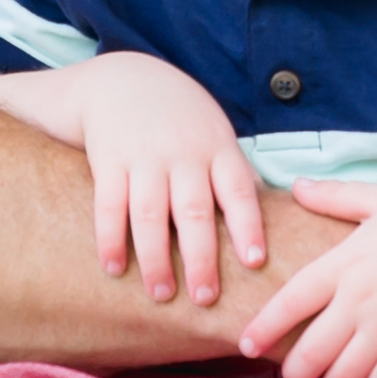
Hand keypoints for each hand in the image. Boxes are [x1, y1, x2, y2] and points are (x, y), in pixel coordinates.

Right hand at [42, 56, 262, 305]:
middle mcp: (182, 153)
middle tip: (205, 298)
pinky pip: (108, 204)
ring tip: (161, 293)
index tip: (255, 262)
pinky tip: (114, 268)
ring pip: (149, 213)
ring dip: (155, 258)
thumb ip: (234, 175)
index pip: (238, 190)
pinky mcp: (108, 160)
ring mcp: (144, 156)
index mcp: (217, 147)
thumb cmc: (181, 118)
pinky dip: (110, 238)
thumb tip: (268, 224)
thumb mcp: (215, 133)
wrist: (122, 79)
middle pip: (194, 211)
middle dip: (201, 257)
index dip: (248, 226)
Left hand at [246, 180, 376, 377]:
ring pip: (341, 377)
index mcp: (346, 262)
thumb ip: (337, 196)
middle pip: (309, 352)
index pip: (290, 302)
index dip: (263, 328)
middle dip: (293, 372)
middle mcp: (361, 300)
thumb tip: (298, 185)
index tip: (247, 346)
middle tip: (291, 376)